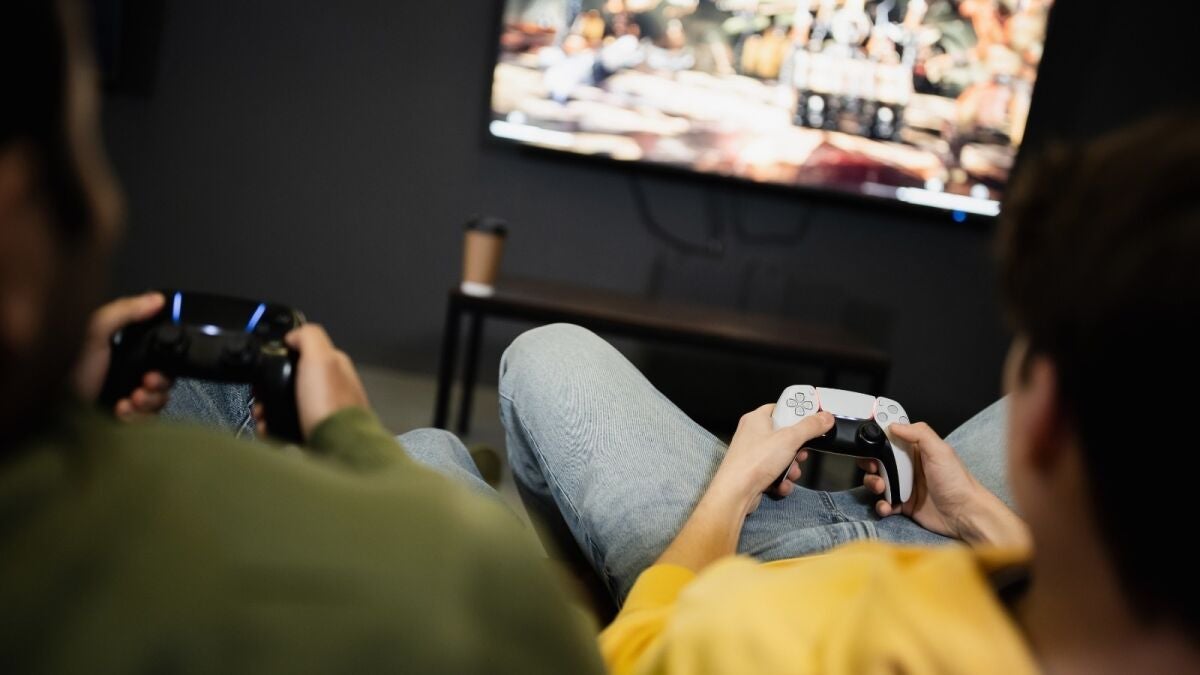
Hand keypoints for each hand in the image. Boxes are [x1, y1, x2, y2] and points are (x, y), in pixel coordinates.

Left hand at [73, 292, 173, 420]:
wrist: (49, 410)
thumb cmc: (65, 369)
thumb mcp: (93, 331)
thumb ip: (125, 311)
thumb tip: (157, 299)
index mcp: (120, 350)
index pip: (157, 352)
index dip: (164, 358)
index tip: (158, 363)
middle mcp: (125, 374)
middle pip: (163, 378)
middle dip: (158, 382)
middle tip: (145, 383)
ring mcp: (125, 399)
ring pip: (158, 401)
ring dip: (149, 400)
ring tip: (131, 399)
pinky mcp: (123, 420)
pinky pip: (147, 421)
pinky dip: (138, 417)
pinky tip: (121, 410)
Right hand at [253, 324, 369, 438]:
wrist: (338, 447)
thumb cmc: (331, 404)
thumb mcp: (320, 357)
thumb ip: (308, 337)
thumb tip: (293, 334)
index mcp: (335, 366)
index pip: (305, 353)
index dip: (283, 357)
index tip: (267, 366)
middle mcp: (332, 387)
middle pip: (292, 381)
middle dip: (270, 388)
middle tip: (260, 397)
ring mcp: (324, 410)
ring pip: (288, 405)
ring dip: (269, 409)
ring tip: (262, 415)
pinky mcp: (316, 432)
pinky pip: (288, 426)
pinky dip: (274, 428)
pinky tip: (269, 430)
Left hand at [711, 404, 834, 515]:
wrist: (735, 493)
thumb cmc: (752, 463)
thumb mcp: (789, 439)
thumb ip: (810, 427)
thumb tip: (824, 417)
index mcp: (757, 419)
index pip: (781, 408)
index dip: (798, 413)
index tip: (812, 420)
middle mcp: (753, 434)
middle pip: (785, 435)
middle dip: (797, 449)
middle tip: (801, 452)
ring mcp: (753, 454)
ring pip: (783, 456)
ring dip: (791, 467)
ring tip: (790, 472)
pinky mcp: (755, 472)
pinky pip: (776, 472)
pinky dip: (782, 479)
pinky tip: (781, 484)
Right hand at [861, 422, 1028, 546]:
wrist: (965, 515)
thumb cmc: (957, 482)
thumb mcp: (940, 451)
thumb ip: (919, 433)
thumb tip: (894, 424)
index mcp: (916, 450)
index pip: (891, 438)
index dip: (877, 437)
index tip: (867, 439)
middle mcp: (908, 466)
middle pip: (878, 459)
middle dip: (870, 463)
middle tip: (873, 468)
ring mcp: (904, 486)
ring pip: (877, 480)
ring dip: (873, 483)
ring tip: (880, 488)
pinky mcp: (902, 505)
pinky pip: (883, 502)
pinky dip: (880, 505)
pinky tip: (887, 506)